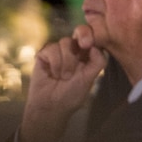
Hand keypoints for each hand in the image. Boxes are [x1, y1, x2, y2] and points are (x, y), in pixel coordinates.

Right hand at [19, 25, 106, 141]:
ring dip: (66, 62)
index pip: (91, 38)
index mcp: (86, 55)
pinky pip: (51, 48)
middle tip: (78, 58)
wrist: (51, 106)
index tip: (88, 43)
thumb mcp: (89, 79)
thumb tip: (97, 45)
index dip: (91, 36)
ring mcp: (58, 51)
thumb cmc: (71, 95)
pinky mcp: (44, 54)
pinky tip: (53, 74)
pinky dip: (54, 63)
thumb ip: (97, 62)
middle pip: (78, 35)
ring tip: (63, 77)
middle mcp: (72, 51)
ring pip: (65, 42)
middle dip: (79, 46)